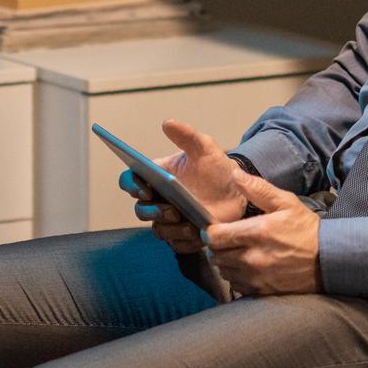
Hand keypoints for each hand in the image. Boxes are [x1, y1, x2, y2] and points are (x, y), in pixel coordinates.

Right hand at [117, 119, 250, 255]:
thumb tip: (167, 123)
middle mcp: (158, 199)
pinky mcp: (183, 236)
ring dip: (172, 229)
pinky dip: (186, 241)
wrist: (237, 191)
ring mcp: (169, 220)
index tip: (144, 187)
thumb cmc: (216, 167)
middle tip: (171, 209)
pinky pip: (177, 245)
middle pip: (140, 210)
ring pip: (159, 230)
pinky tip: (198, 235)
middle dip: (152, 212)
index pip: (130, 180)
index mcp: (156, 176)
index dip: (131, 185)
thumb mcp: (205, 148)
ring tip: (189, 224)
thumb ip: (187, 135)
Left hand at [206, 172, 321, 295]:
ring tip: (237, 251)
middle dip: (218, 245)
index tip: (217, 227)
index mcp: (257, 232)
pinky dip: (236, 275)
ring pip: (223, 270)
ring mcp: (256, 277)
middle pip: (216, 254)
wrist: (328, 259)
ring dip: (225, 261)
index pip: (215, 236)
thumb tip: (235, 174)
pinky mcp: (261, 290)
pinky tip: (246, 266)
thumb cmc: (306, 229)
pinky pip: (236, 284)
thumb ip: (258, 188)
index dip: (211, 231)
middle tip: (228, 238)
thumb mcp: (286, 202)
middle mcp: (253, 257)